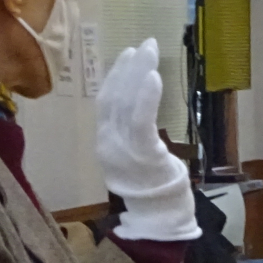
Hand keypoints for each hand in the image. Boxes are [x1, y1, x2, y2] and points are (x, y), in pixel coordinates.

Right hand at [95, 39, 196, 241]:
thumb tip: (138, 101)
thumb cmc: (151, 186)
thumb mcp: (133, 156)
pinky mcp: (142, 153)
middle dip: (129, 68)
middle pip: (114, 97)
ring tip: (150, 51)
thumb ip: (130, 132)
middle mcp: (108, 143)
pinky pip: (141, 120)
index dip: (115, 76)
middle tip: (144, 44)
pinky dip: (145, 96)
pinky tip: (153, 76)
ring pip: (126, 103)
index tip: (127, 55)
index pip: (105, 102)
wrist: (157, 218)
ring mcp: (123, 149)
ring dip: (139, 73)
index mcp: (104, 142)